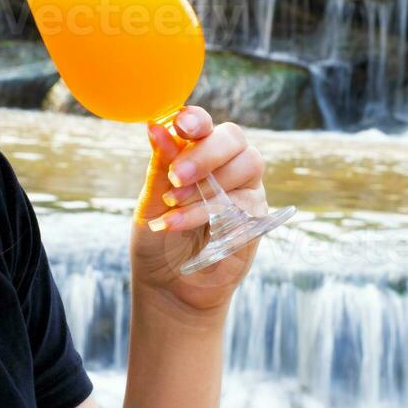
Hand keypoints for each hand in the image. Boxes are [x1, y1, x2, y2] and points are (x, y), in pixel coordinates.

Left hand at [130, 106, 266, 317]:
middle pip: (233, 138)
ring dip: (208, 183)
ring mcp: (246, 189)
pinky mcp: (256, 217)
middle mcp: (227, 165)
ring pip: (247, 164)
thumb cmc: (158, 240)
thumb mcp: (150, 202)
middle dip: (205, 153)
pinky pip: (244, 202)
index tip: (180, 126)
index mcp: (199, 153)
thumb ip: (160, 166)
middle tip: (177, 175)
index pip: (205, 124)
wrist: (168, 287)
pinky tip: (179, 223)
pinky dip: (208, 211)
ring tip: (173, 204)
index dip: (196, 120)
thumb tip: (156, 126)